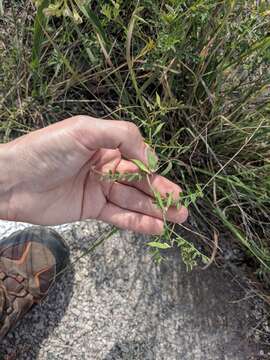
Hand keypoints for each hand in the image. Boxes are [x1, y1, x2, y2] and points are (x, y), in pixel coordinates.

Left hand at [2, 116, 187, 233]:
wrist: (13, 181)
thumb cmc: (46, 150)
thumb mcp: (85, 130)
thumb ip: (122, 136)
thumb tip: (151, 159)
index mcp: (105, 145)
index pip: (137, 157)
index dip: (152, 170)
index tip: (161, 179)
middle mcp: (105, 167)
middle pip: (139, 182)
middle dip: (161, 193)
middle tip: (182, 205)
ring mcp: (99, 189)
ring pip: (133, 200)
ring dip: (155, 210)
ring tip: (178, 218)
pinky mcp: (91, 209)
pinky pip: (118, 216)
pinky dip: (137, 222)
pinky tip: (155, 228)